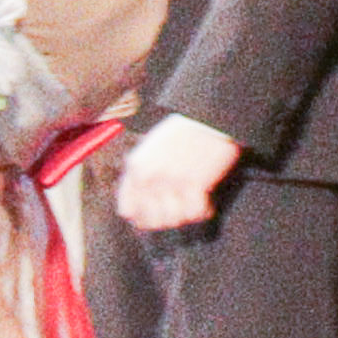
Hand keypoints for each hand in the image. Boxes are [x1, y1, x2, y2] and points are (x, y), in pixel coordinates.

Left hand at [111, 112, 242, 240]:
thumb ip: (142, 174)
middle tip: (180, 210)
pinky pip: (196, 213)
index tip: (157, 214)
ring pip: (174, 220)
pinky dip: (204, 211)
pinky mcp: (194, 182)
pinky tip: (208, 201)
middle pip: (151, 221)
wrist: (209, 117)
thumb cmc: (183, 132)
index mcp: (135, 167)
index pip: (128, 210)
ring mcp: (170, 181)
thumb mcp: (149, 149)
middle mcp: (148, 177)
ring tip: (194, 203)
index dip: (143, 216)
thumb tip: (142, 205)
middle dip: (166, 219)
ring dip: (186, 215)